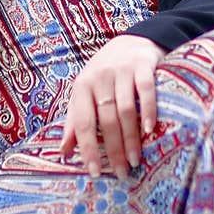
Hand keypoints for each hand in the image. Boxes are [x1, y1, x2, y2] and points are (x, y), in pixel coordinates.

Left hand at [59, 34, 167, 178]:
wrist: (132, 41)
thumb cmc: (105, 75)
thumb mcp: (85, 93)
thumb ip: (75, 121)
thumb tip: (64, 152)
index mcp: (82, 86)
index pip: (83, 122)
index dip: (88, 148)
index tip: (95, 172)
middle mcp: (99, 77)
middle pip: (106, 119)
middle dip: (114, 149)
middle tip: (122, 172)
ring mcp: (122, 70)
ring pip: (125, 109)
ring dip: (130, 137)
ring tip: (136, 159)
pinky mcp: (143, 65)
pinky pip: (146, 90)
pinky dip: (148, 110)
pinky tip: (149, 129)